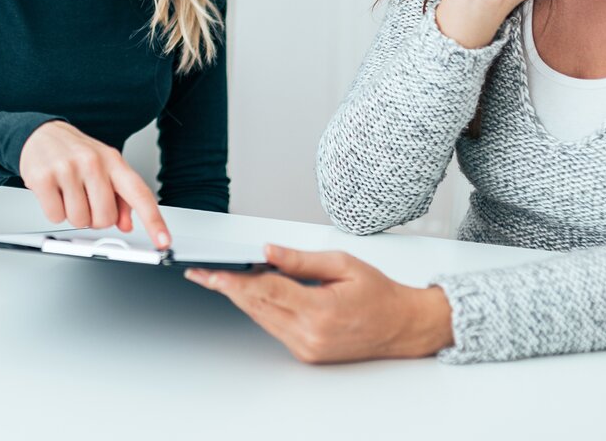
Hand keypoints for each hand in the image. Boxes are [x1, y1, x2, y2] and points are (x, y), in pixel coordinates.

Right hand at [18, 120, 170, 247]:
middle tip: (86, 201)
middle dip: (95, 219)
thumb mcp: (105, 167)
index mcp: (113, 161)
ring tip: (68, 193)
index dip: (154, 221)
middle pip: (105, 218)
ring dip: (73, 215)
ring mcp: (67, 169)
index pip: (139, 194)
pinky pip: (56, 216)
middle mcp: (93, 163)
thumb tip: (127, 224)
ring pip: (80, 220)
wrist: (41, 134)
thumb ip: (121, 197)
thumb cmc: (76, 153)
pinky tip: (55, 193)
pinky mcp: (43, 178)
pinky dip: (55, 212)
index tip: (163, 241)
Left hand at [186, 244, 452, 363]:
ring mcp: (307, 348)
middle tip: (203, 273)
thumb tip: (267, 252)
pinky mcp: (306, 353)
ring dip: (243, 298)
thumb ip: (300, 260)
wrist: (402, 327)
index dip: (235, 281)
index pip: (266, 292)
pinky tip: (254, 292)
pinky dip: (262, 308)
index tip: (212, 274)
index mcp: (321, 310)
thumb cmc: (379, 293)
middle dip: (229, 288)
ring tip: (223, 277)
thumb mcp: (343, 264)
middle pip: (257, 307)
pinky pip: (274, 327)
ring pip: (262, 318)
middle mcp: (310, 334)